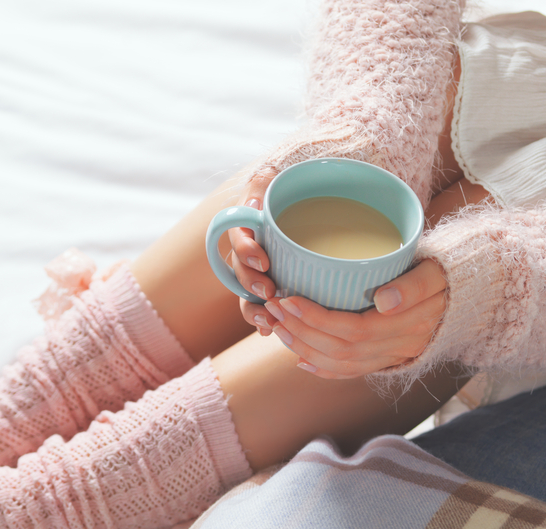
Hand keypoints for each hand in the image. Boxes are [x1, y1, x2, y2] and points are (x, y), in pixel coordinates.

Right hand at [224, 170, 278, 336]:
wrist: (309, 201)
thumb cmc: (294, 187)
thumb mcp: (277, 179)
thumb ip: (265, 183)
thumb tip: (258, 197)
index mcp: (248, 225)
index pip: (237, 238)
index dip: (246, 252)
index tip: (263, 260)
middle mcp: (248, 251)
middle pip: (239, 272)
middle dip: (251, 284)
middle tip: (270, 291)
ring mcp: (258, 272)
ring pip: (246, 295)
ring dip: (254, 310)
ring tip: (268, 322)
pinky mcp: (272, 289)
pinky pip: (261, 309)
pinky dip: (264, 322)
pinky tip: (271, 333)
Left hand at [259, 259, 446, 378]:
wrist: (475, 296)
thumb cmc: (452, 274)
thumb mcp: (438, 271)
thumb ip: (415, 285)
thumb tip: (384, 300)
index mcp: (409, 325)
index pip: (353, 329)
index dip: (317, 318)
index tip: (288, 298)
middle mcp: (399, 347)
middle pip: (340, 348)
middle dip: (301, 330)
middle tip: (273, 307)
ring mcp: (394, 357)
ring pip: (341, 364)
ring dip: (304, 348)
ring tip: (278, 327)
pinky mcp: (389, 360)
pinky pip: (352, 373)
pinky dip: (323, 369)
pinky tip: (300, 360)